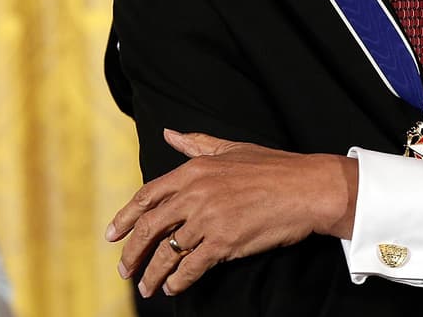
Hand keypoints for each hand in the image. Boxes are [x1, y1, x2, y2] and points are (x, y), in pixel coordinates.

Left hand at [106, 129, 357, 297]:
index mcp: (195, 169)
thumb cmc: (275, 168)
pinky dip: (178, 281)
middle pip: (150, 226)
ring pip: (167, 251)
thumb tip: (169, 134)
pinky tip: (174, 288)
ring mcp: (209, 217)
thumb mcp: (233, 149)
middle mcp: (197, 192)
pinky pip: (191, 266)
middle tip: (125, 269)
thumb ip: (198, 143)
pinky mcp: (224, 240)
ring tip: (147, 287)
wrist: (309, 188)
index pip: (148, 195)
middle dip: (132, 252)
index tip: (113, 236)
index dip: (125, 218)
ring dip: (153, 273)